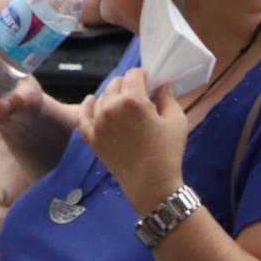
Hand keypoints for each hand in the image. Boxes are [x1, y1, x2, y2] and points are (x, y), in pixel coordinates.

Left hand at [80, 68, 189, 213]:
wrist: (151, 185)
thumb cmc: (167, 152)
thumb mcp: (177, 121)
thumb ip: (168, 98)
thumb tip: (163, 86)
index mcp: (133, 100)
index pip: (134, 75)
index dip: (143, 75)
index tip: (149, 81)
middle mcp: (111, 108)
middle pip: (116, 83)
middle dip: (128, 84)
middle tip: (139, 94)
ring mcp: (98, 123)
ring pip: (102, 97)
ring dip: (112, 95)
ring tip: (123, 104)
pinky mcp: (92, 138)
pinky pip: (82, 116)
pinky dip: (87, 106)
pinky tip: (91, 101)